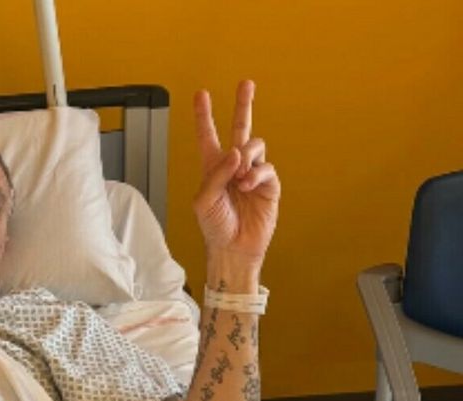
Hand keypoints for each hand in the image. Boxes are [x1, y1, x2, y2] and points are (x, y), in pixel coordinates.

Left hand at [193, 80, 280, 269]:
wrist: (234, 248)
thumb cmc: (214, 227)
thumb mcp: (204, 200)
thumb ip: (216, 174)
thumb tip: (235, 152)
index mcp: (212, 167)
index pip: (207, 136)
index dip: (204, 115)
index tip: (201, 94)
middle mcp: (233, 166)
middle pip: (239, 128)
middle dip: (243, 105)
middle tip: (246, 83)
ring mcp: (252, 173)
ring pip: (254, 145)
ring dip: (245, 156)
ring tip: (239, 176)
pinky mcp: (269, 184)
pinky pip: (266, 167)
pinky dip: (256, 173)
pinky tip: (247, 185)